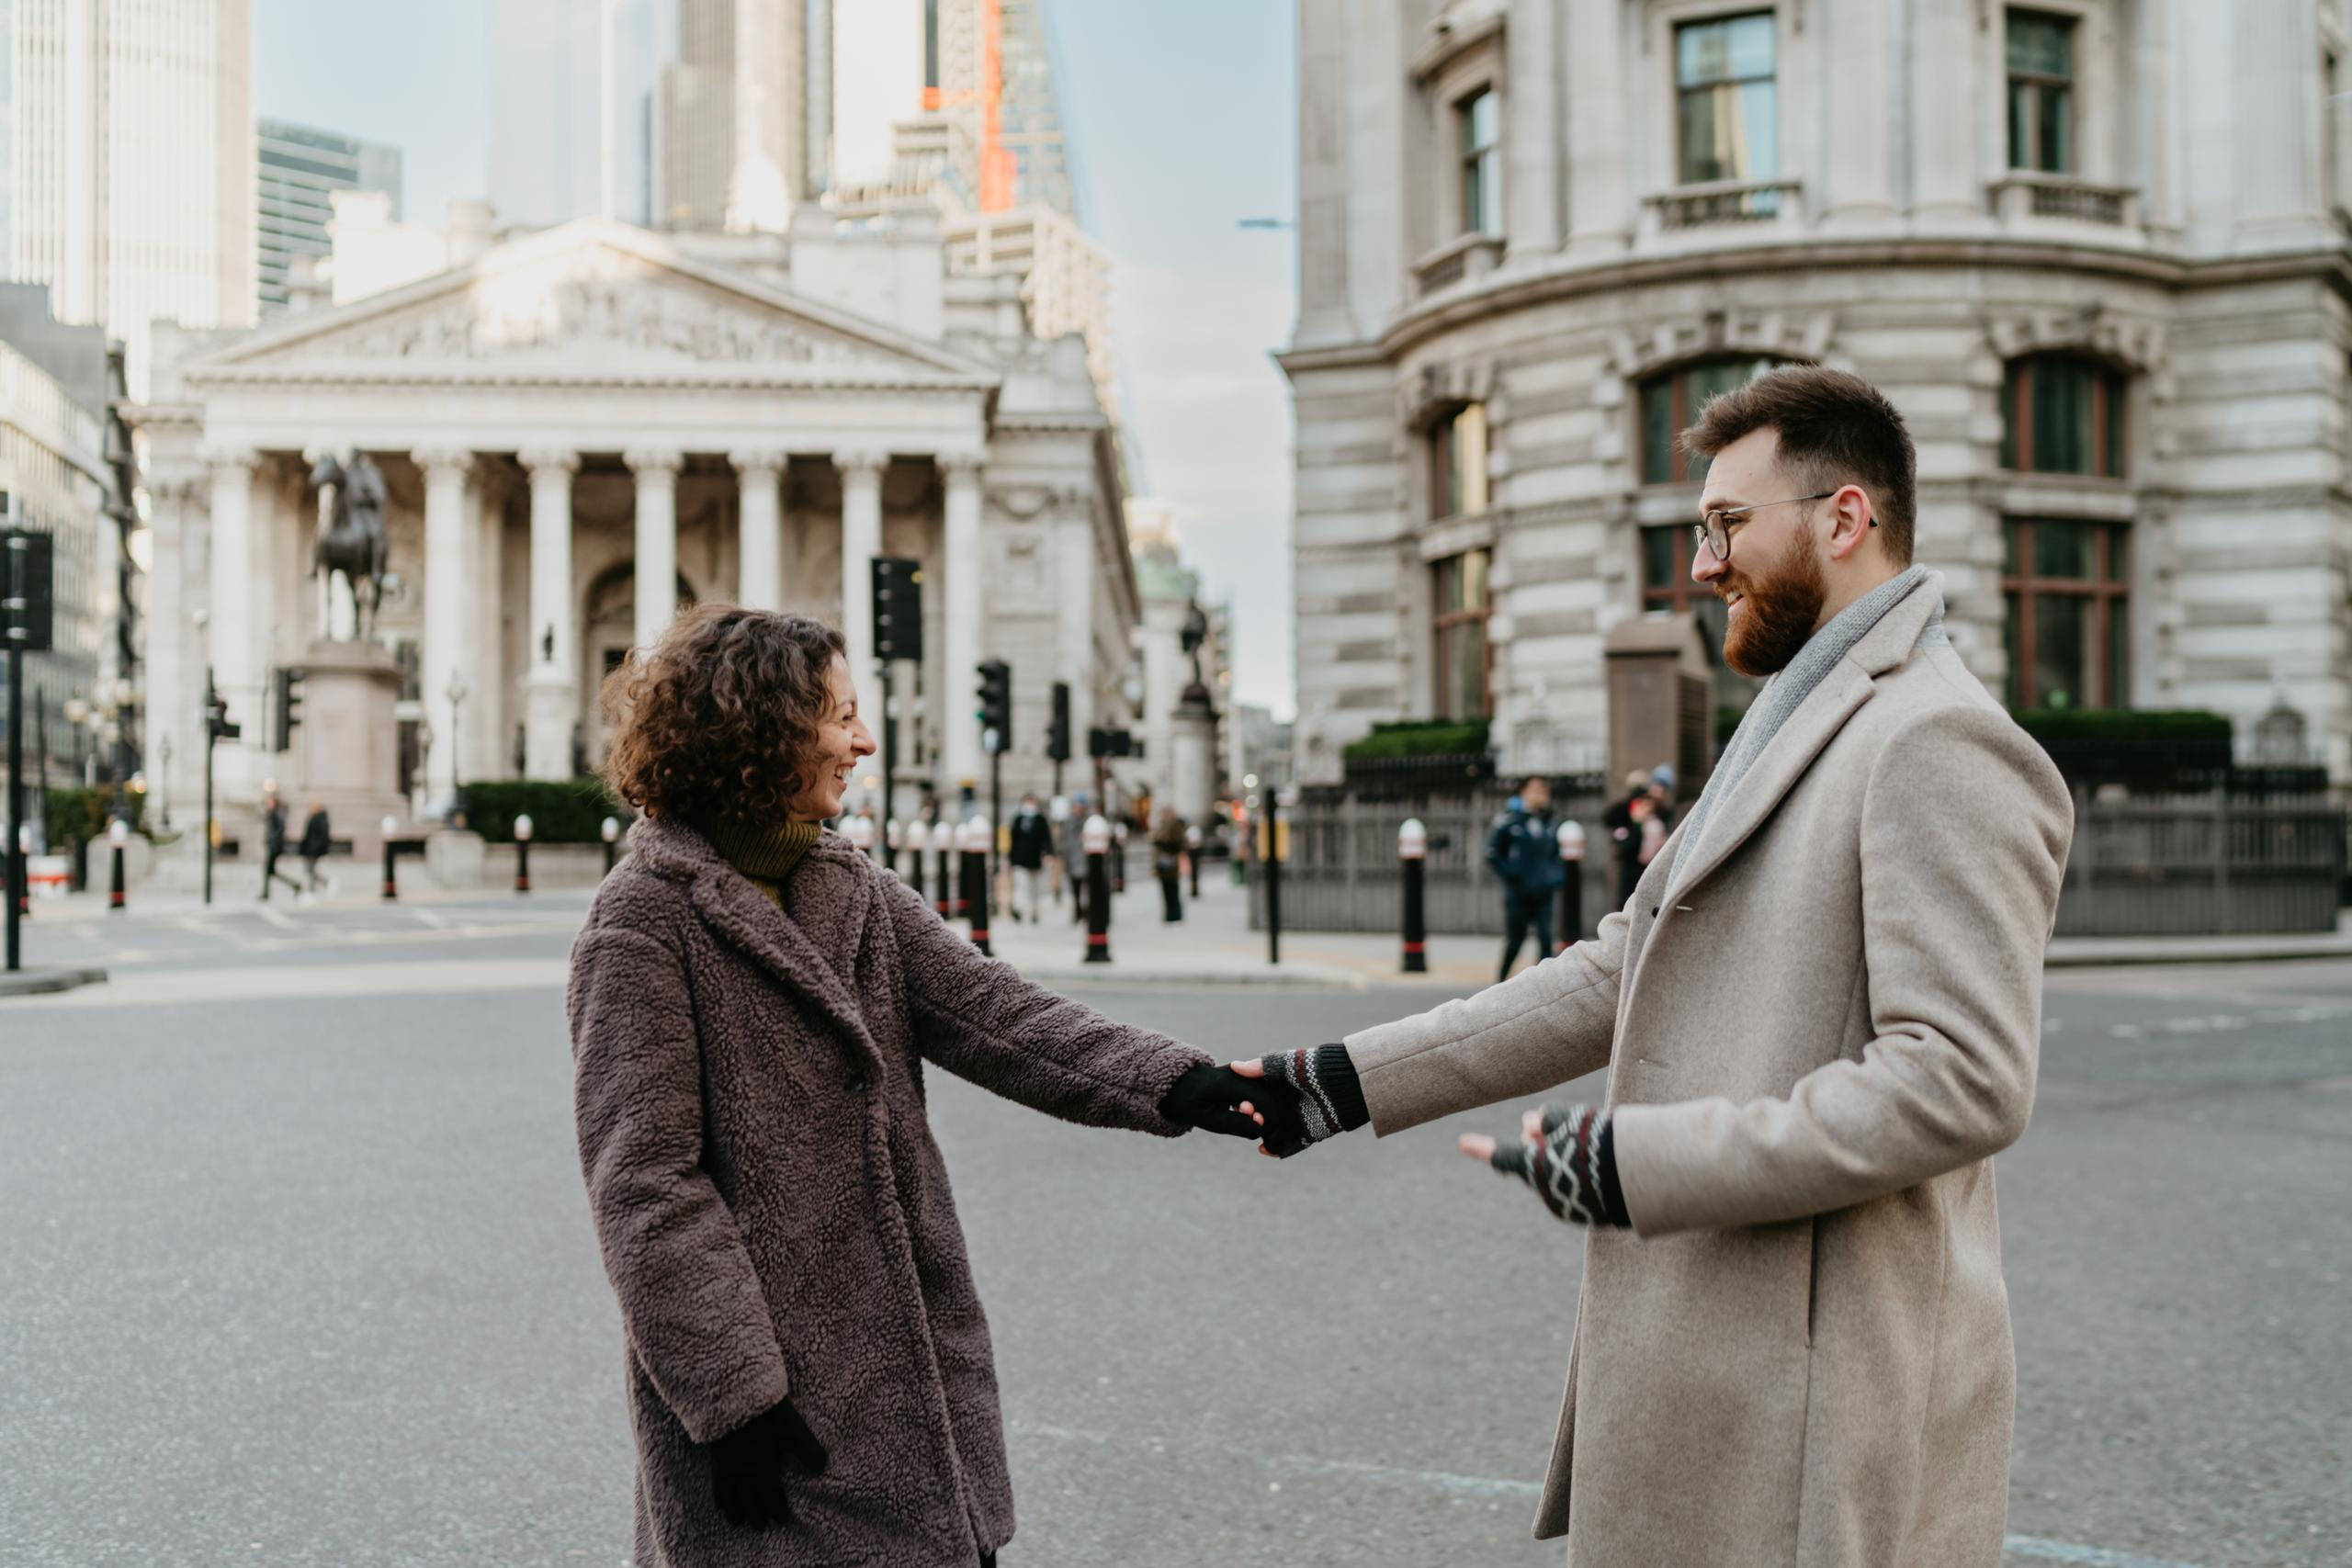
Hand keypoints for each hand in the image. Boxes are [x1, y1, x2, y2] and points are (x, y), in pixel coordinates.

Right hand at [709, 1398, 828, 1528]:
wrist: (733, 1397)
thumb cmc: (766, 1413)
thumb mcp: (793, 1429)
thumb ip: (807, 1450)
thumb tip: (822, 1468)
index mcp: (762, 1466)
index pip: (770, 1494)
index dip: (776, 1508)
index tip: (781, 1520)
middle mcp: (742, 1471)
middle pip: (749, 1498)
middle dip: (755, 1514)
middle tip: (759, 1527)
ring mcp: (726, 1465)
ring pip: (731, 1495)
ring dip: (735, 1510)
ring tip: (738, 1522)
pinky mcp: (715, 1457)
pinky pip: (716, 1484)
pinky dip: (719, 1497)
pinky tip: (720, 1504)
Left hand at [1160, 1062, 1279, 1140]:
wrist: (1177, 1084)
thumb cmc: (1187, 1103)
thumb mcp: (1207, 1119)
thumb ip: (1234, 1124)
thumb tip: (1260, 1130)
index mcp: (1230, 1083)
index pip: (1264, 1101)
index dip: (1271, 1125)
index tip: (1270, 1146)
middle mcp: (1241, 1074)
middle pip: (1272, 1097)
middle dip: (1276, 1123)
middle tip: (1270, 1147)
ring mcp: (1245, 1073)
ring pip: (1272, 1094)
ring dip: (1274, 1117)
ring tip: (1267, 1141)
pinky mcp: (1247, 1077)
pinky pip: (1264, 1093)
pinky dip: (1267, 1111)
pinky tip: (1261, 1128)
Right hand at [1233, 1053, 1351, 1159]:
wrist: (1345, 1084)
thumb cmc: (1316, 1069)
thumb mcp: (1287, 1063)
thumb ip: (1262, 1066)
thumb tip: (1235, 1066)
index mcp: (1280, 1087)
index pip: (1255, 1097)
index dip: (1244, 1100)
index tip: (1239, 1102)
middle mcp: (1286, 1104)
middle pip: (1261, 1116)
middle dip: (1249, 1116)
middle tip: (1247, 1111)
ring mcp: (1297, 1120)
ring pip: (1272, 1132)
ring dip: (1260, 1133)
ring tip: (1254, 1128)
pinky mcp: (1308, 1134)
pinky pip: (1289, 1146)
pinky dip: (1276, 1150)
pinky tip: (1264, 1148)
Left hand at [1459, 1103, 1623, 1226]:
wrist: (1639, 1177)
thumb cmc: (1598, 1143)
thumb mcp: (1568, 1119)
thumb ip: (1544, 1120)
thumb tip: (1532, 1127)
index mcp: (1534, 1170)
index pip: (1502, 1155)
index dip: (1482, 1147)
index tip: (1462, 1143)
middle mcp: (1545, 1193)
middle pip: (1532, 1160)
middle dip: (1536, 1142)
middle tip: (1545, 1127)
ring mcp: (1567, 1208)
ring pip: (1555, 1175)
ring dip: (1561, 1158)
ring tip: (1586, 1144)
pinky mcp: (1588, 1216)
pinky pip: (1575, 1190)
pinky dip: (1580, 1176)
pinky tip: (1599, 1164)